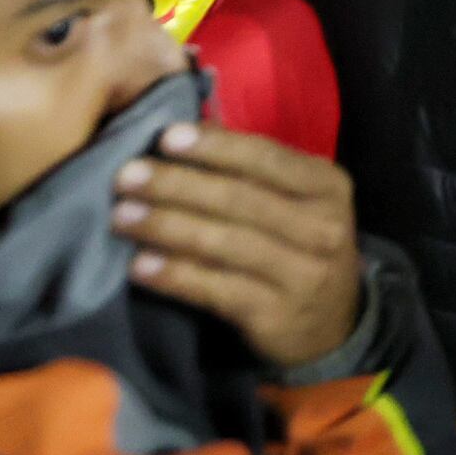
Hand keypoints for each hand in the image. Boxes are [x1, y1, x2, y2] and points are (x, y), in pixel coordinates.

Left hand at [114, 119, 362, 368]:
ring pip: (224, 244)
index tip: (166, 137)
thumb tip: (185, 132)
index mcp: (328, 187)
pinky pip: (216, 291)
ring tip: (122, 216)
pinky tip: (139, 265)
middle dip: (177, 185)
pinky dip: (174, 275)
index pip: (266, 159)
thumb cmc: (300, 245)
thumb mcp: (297, 201)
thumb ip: (253, 171)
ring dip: (167, 227)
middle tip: (126, 177)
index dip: (214, 147)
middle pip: (240, 200)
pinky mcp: (276, 317)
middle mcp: (323, 229)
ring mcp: (303, 276)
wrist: (333, 322)